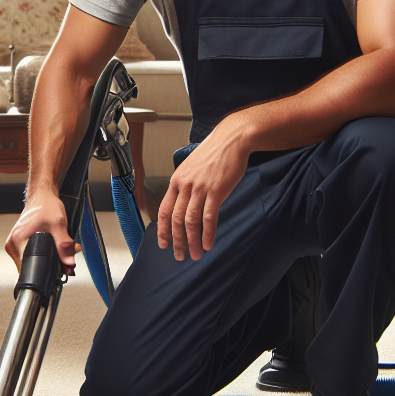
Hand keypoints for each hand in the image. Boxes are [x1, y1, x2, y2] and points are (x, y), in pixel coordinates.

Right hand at [5, 191, 77, 274]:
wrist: (42, 196)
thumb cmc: (45, 205)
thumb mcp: (58, 224)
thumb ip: (64, 244)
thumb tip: (68, 262)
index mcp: (17, 241)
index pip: (30, 267)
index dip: (46, 269)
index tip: (57, 266)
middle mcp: (13, 244)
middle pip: (31, 265)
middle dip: (48, 264)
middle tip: (60, 254)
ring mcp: (15, 244)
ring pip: (32, 261)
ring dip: (45, 259)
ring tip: (53, 246)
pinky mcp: (19, 244)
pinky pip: (30, 254)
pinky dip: (41, 253)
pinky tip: (47, 245)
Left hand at [157, 118, 249, 260]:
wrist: (232, 140)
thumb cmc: (214, 153)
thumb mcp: (192, 166)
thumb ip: (186, 184)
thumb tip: (184, 204)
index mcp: (177, 180)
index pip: (164, 210)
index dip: (163, 230)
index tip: (163, 244)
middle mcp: (185, 185)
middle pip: (177, 219)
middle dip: (177, 241)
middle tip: (180, 255)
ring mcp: (200, 188)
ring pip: (191, 221)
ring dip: (193, 241)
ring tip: (196, 254)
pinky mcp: (216, 190)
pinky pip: (209, 217)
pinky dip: (208, 233)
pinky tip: (209, 243)